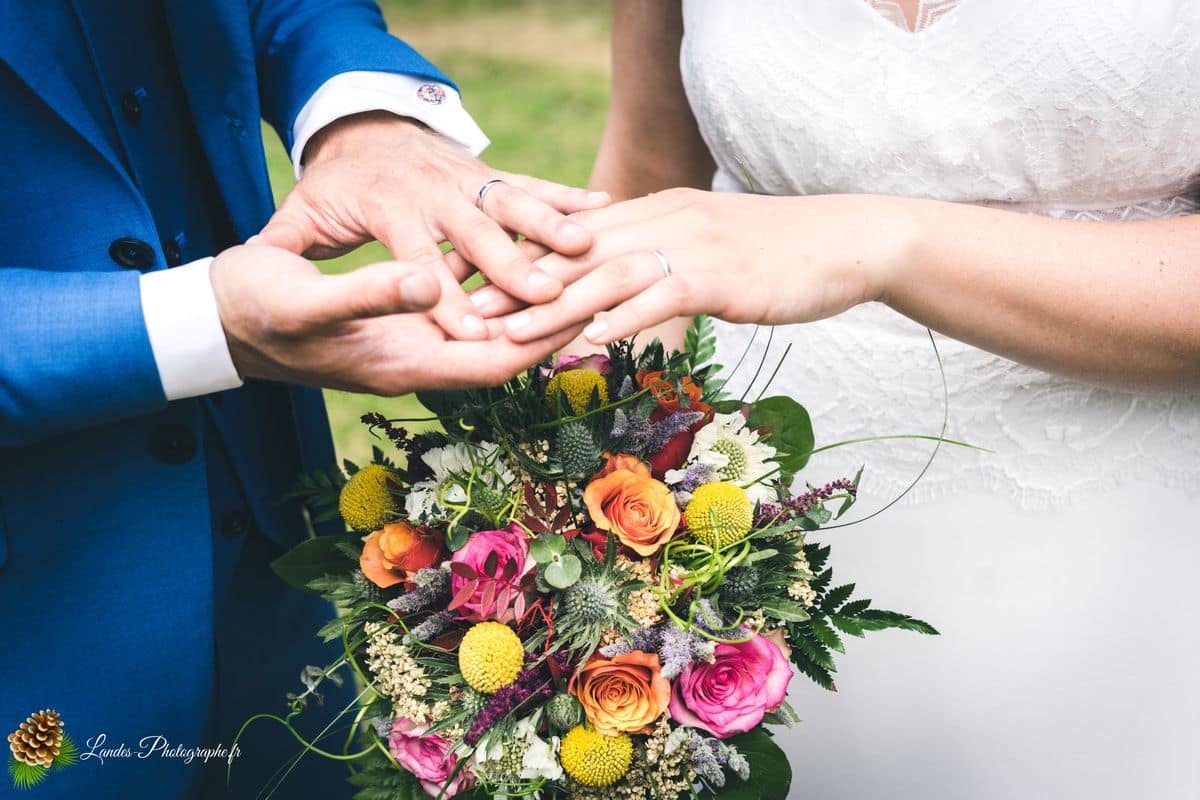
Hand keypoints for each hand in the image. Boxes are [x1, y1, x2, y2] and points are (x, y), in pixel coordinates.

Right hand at [210, 244, 583, 392]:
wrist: (226, 319)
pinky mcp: (416, 319)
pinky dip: (515, 285)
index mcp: (407, 363)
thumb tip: (430, 284)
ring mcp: (423, 342)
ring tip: (609, 264)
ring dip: (556, 297)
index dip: (554, 332)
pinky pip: (480, 306)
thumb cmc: (256, 310)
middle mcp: (426, 359)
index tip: (605, 300)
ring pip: (505, 323)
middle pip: (519, 343)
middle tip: (636, 276)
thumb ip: (367, 294)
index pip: (501, 356)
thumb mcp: (304, 300)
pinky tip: (545, 256)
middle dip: (578, 314)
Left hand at [254, 112, 609, 339]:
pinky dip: (566, 193)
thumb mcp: (296, 217)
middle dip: (512, 266)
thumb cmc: (331, 186)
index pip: (416, 260)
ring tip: (589, 245)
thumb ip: (282, 249)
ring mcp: (464, 179)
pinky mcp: (486, 173)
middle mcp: (432, 193)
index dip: (442, 298)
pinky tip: (604, 206)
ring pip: (512, 202)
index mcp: (388, 209)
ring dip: (551, 224)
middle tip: (545, 295)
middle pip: (475, 233)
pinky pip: (530, 182)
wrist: (360, 127)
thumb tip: (258, 275)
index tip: (472, 332)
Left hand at [470, 189, 913, 344]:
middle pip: (574, 253)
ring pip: (606, 274)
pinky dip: (622, 317)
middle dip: (514, 285)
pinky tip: (590, 340)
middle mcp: (662, 221)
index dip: (519, 262)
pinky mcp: (719, 274)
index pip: (572, 237)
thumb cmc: (776, 257)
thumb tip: (617, 302)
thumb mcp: (707, 254)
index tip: (472, 287)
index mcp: (653, 214)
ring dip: (553, 308)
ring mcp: (690, 245)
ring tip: (507, 338)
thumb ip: (659, 267)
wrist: (846, 242)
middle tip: (464, 316)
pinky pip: (660, 294)